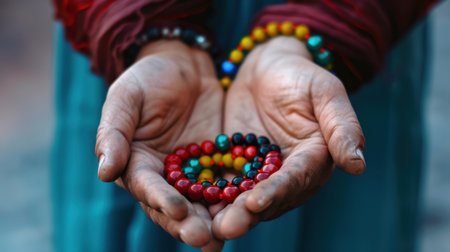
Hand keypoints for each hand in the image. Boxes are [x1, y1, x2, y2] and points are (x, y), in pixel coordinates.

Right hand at [95, 40, 223, 249]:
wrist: (184, 64)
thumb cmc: (148, 78)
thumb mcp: (126, 98)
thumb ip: (114, 133)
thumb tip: (104, 172)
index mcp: (138, 164)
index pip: (147, 187)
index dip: (161, 199)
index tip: (177, 209)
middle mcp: (165, 176)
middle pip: (175, 205)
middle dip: (189, 223)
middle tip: (205, 238)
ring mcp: (194, 173)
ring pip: (203, 202)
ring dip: (214, 220)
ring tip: (226, 236)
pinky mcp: (218, 164)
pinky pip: (228, 183)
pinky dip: (236, 197)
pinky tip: (248, 209)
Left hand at [213, 37, 365, 238]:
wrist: (267, 67)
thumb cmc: (300, 75)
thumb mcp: (325, 92)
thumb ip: (342, 127)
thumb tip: (358, 166)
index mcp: (314, 159)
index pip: (297, 179)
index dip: (277, 191)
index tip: (255, 201)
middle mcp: (288, 173)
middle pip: (270, 198)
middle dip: (247, 213)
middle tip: (226, 228)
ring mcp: (260, 173)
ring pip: (245, 197)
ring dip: (227, 213)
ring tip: (207, 227)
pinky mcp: (237, 166)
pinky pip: (224, 183)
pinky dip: (211, 196)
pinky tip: (193, 206)